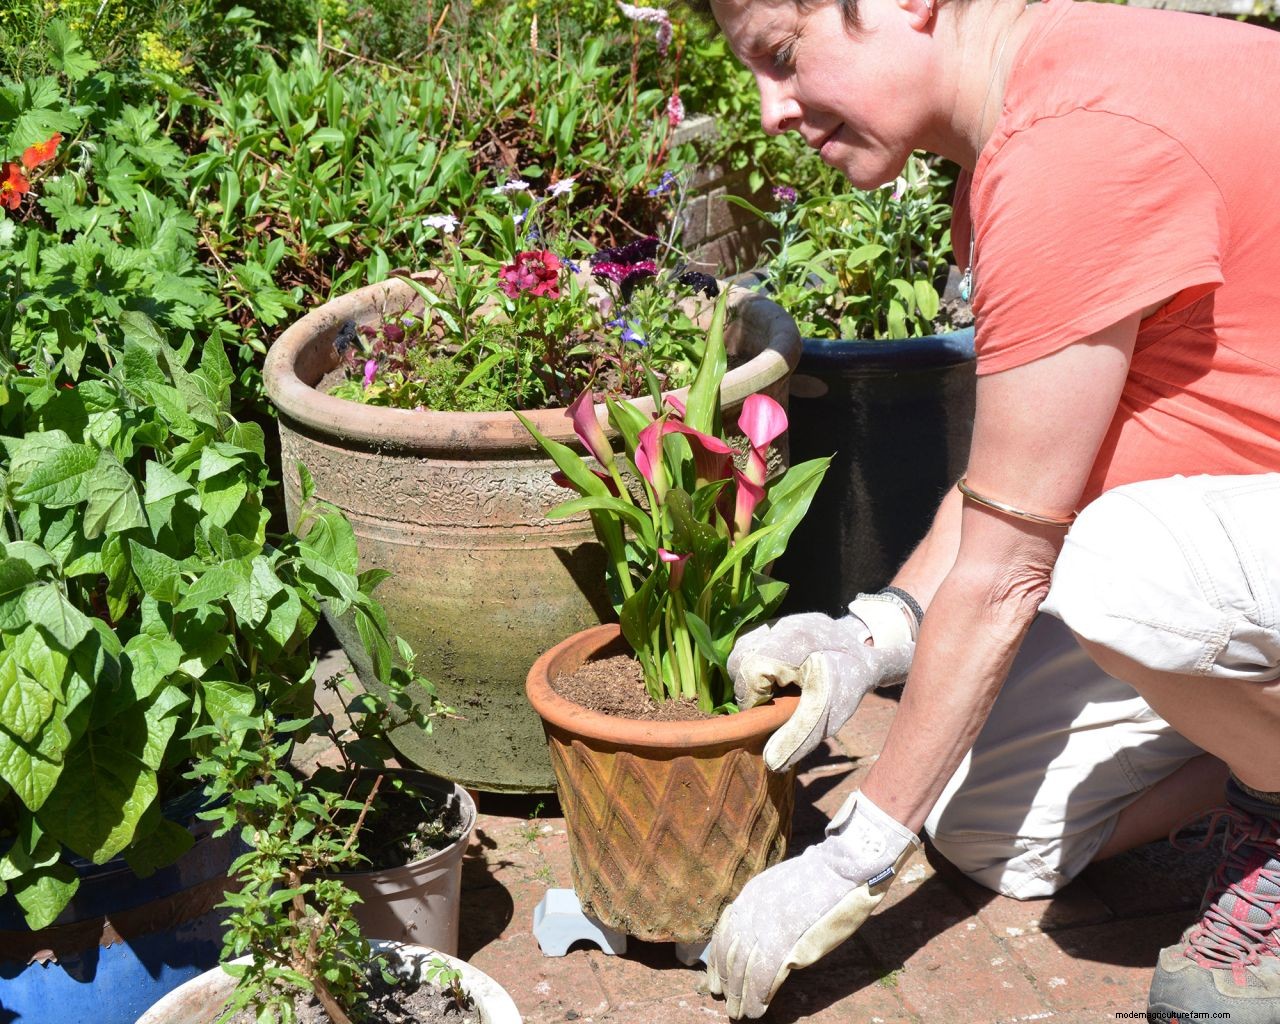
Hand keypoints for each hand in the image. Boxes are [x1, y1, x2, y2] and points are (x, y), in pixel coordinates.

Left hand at [706, 792, 920, 1018]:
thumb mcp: (779, 887)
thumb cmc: (820, 878)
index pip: (723, 935)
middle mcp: (751, 913)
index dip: (717, 962)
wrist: (842, 870)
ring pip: (743, 970)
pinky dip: (758, 996)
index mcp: (749, 898)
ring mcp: (767, 928)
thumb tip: (755, 934)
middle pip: (729, 955)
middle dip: (726, 982)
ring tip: (739, 1012)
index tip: (715, 979)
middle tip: (723, 1000)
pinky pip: (764, 976)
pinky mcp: (786, 944)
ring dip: (740, 995)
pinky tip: (757, 1008)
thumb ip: (764, 909)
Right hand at [727, 611, 913, 770]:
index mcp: (794, 644)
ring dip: (750, 674)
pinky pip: (749, 644)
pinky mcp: (776, 622)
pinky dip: (754, 662)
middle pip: (739, 659)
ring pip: (740, 650)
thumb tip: (770, 762)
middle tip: (772, 703)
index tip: (768, 714)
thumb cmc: (846, 685)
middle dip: (749, 687)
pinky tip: (773, 675)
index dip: (752, 699)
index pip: (748, 671)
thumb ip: (798, 737)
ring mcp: (779, 620)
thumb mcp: (826, 715)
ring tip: (773, 689)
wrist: (865, 654)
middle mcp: (782, 626)